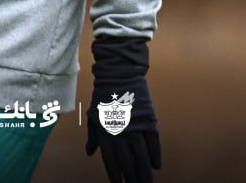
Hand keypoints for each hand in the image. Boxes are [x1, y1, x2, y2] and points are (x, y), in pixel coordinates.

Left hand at [86, 38, 161, 182]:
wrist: (119, 73)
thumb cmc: (103, 95)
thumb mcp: (93, 114)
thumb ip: (93, 136)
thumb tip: (89, 153)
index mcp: (103, 128)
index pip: (109, 157)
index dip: (114, 173)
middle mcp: (118, 129)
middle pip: (126, 159)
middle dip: (131, 177)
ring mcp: (134, 124)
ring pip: (140, 154)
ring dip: (143, 171)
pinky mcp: (148, 119)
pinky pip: (152, 141)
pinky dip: (154, 154)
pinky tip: (155, 166)